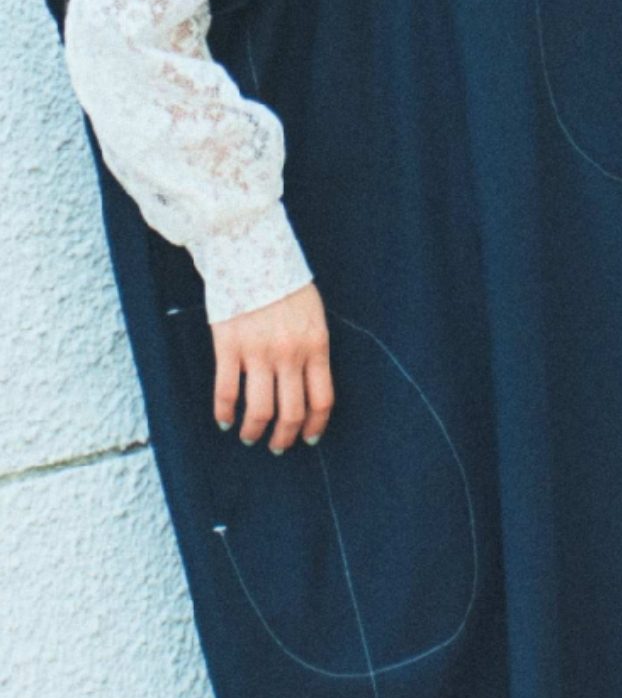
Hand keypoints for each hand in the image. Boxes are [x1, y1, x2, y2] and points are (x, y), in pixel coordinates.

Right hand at [209, 280, 334, 451]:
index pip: (321, 400)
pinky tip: (224, 420)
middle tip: (278, 446)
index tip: (308, 438)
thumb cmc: (284, 283)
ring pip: (259, 410)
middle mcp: (289, 354)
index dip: (315, 426)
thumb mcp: (313, 314)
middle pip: (291, 413)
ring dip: (255, 431)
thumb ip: (314, 348)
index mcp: (316, 346)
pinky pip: (226, 391)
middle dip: (285, 437)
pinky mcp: (228, 346)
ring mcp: (258, 352)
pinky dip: (224, 413)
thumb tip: (310, 383)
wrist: (249, 252)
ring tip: (250, 437)